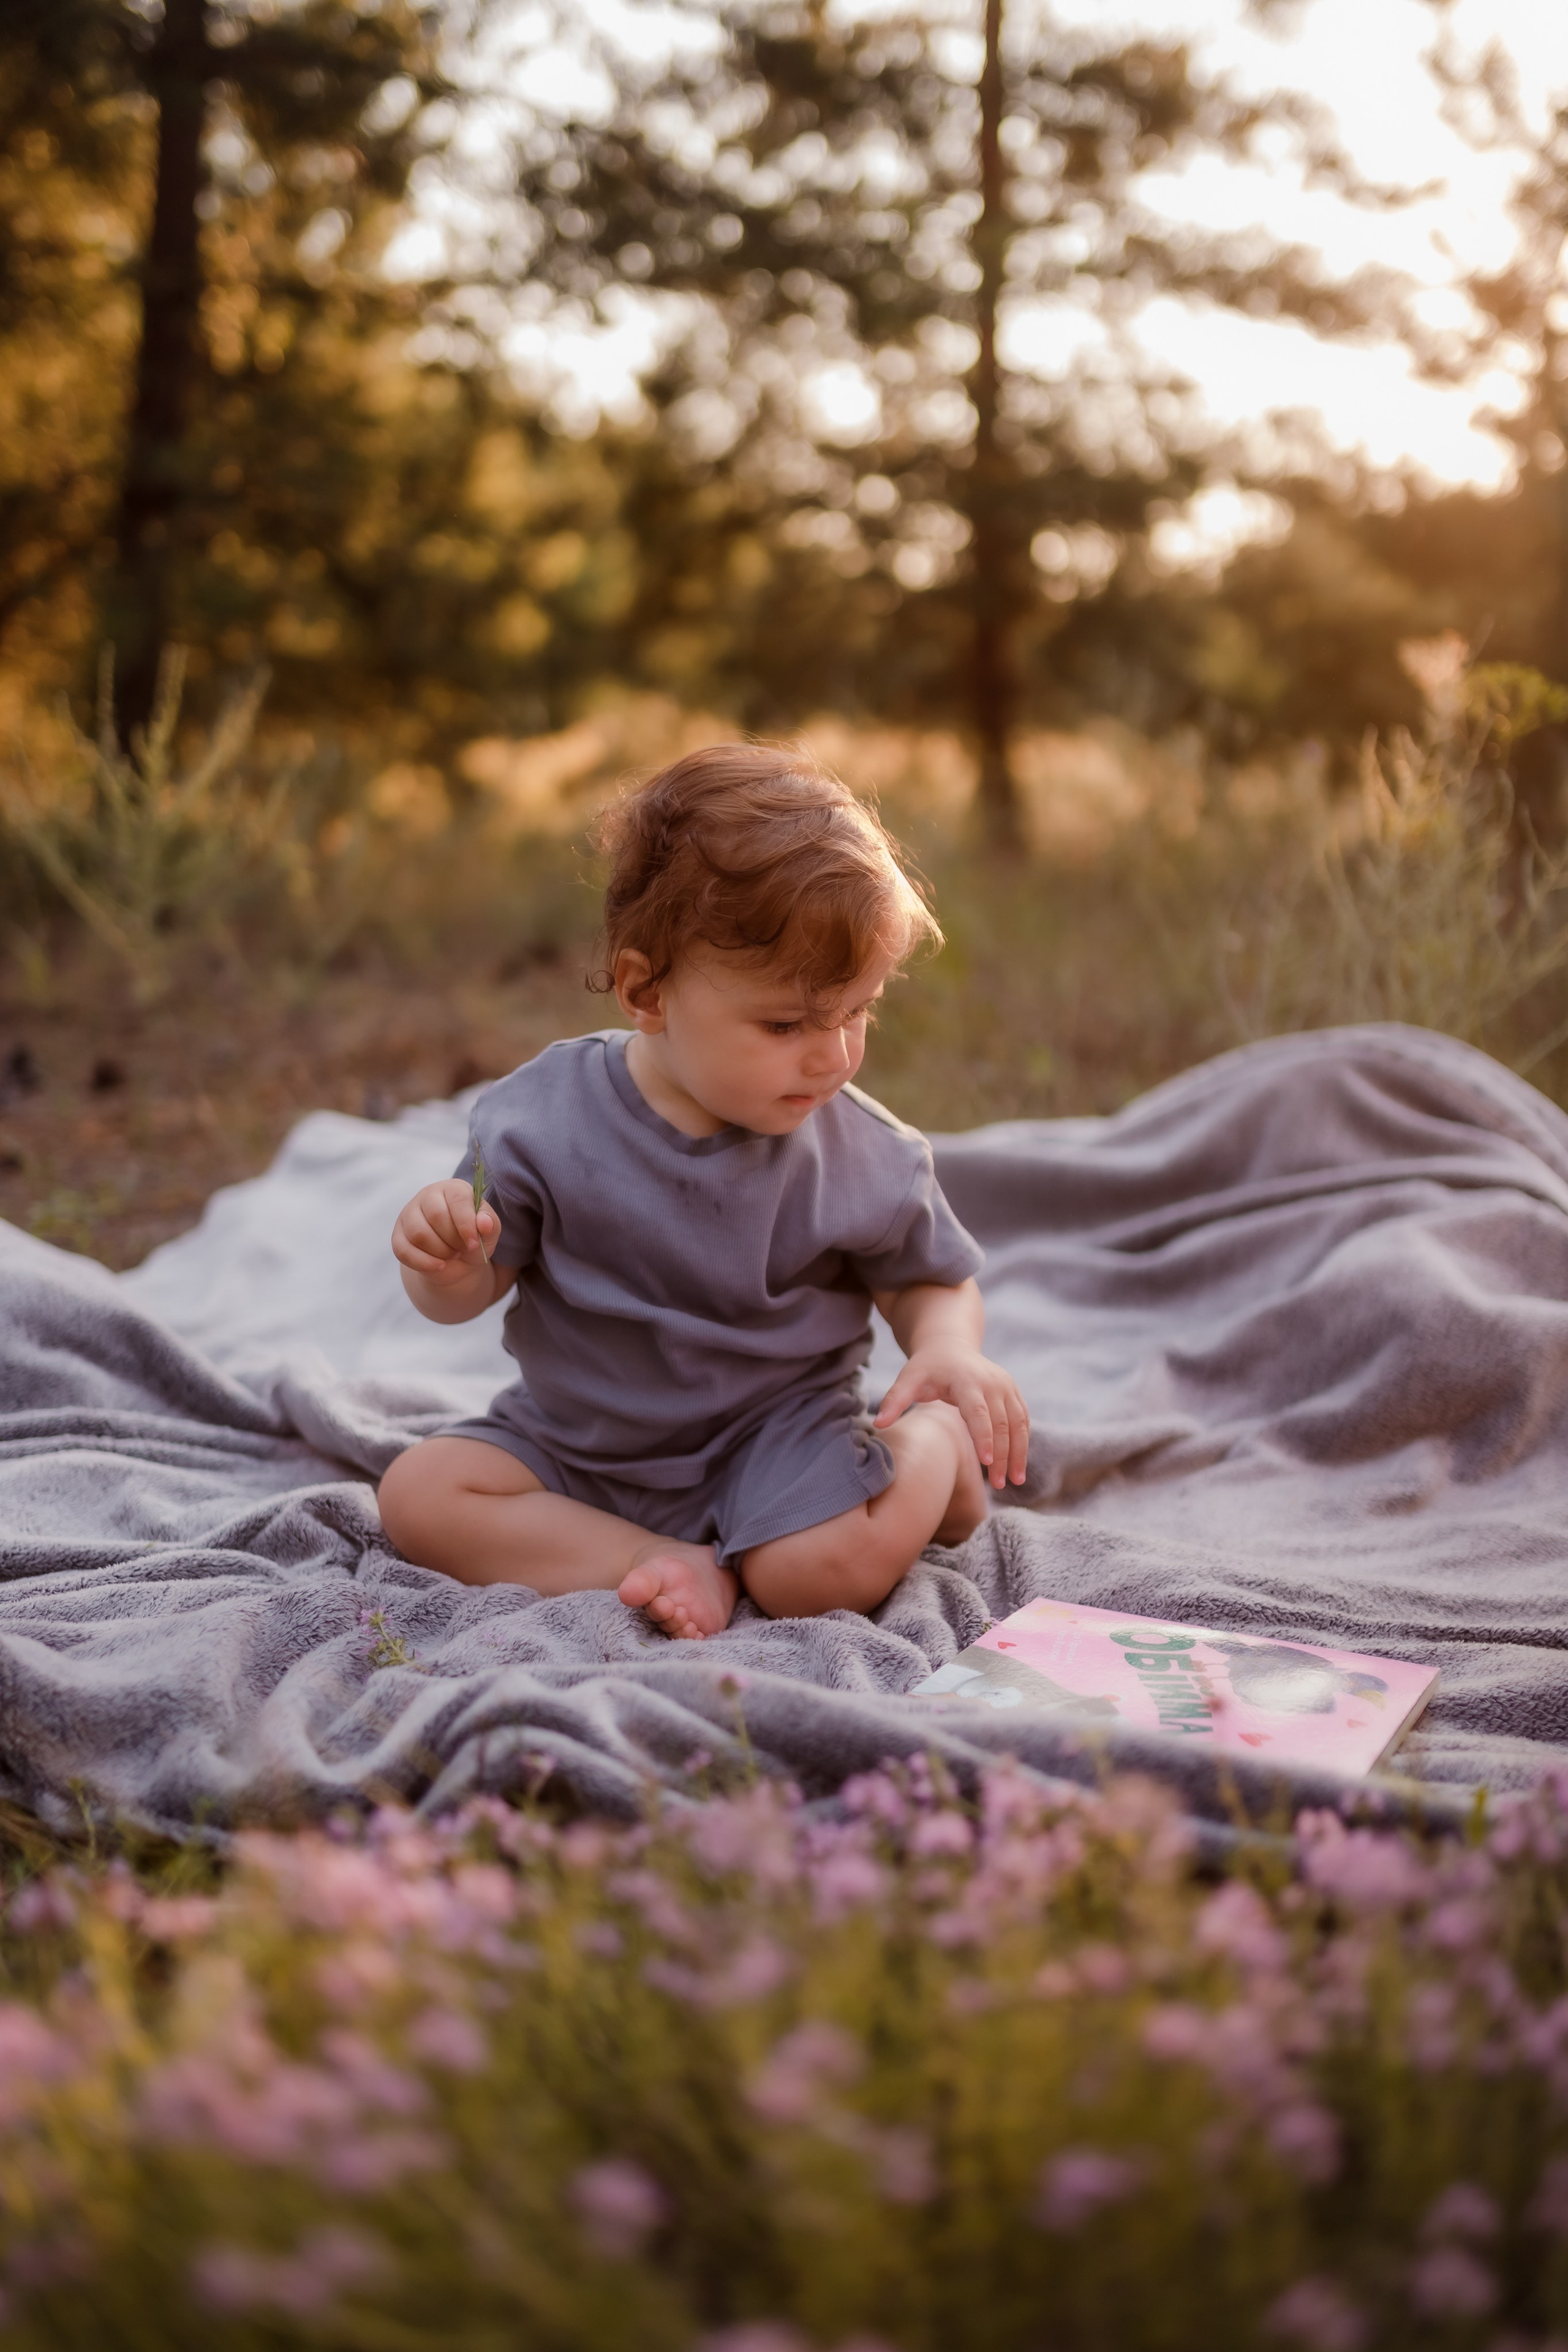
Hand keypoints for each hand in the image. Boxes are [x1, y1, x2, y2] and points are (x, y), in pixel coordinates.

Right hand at [392, 1178, 499, 1286]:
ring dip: (440, 1252)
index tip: (474, 1244)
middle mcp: (428, 1196)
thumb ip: (490, 1225)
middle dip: (453, 1240)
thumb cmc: (473, 1240)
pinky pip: (403, 1250)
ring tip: (451, 1254)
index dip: (466, 1224)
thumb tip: (484, 1222)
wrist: (457, 1261)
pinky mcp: (398, 1235)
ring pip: (419, 1234)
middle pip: (436, 1216)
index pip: (458, 1199)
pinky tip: (439, 1266)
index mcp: (453, 1189)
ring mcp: (409, 1214)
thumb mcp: (489, 1234)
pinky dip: (424, 1263)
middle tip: (462, 1249)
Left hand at [874, 1343, 1028, 1490]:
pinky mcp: (1013, 1393)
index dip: (983, 1437)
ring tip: (1014, 1481)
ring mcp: (1006, 1386)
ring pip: (1018, 1423)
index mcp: (967, 1380)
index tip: (986, 1463)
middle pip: (1001, 1423)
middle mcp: (992, 1382)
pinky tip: (1018, 1465)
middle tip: (1000, 1485)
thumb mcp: (908, 1379)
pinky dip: (1023, 1442)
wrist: (950, 1346)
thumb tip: (877, 1423)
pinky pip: (1023, 1419)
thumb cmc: (927, 1367)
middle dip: (1003, 1455)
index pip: (978, 1412)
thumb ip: (895, 1400)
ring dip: (1019, 1453)